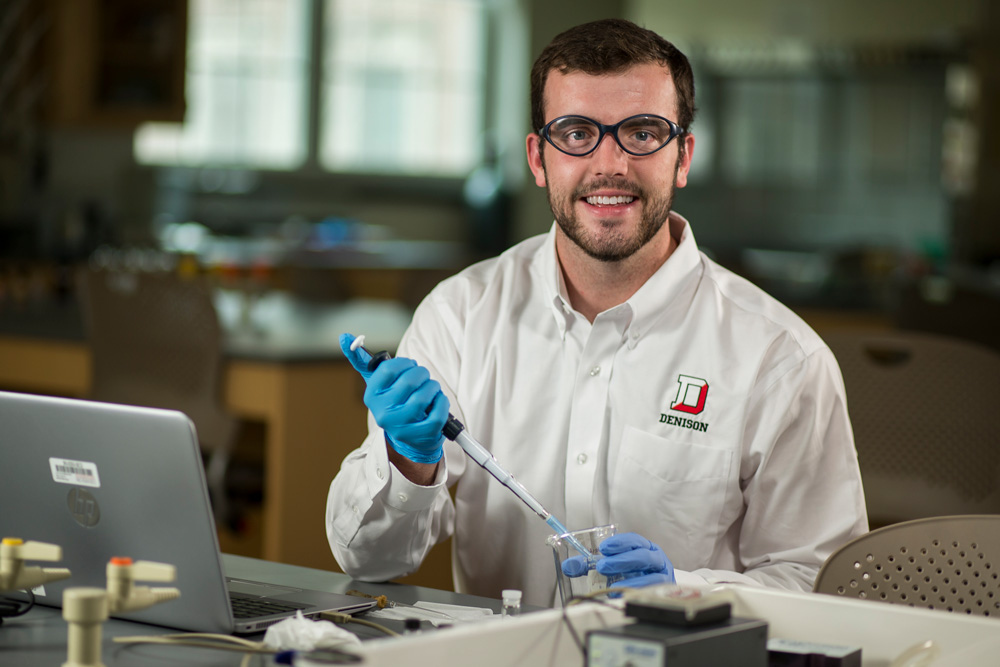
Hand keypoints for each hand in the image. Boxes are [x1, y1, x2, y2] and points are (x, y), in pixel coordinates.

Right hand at [340, 333, 449, 463]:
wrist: (409, 437)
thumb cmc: (394, 402)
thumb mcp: (378, 384)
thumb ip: (362, 360)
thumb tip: (345, 337)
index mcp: (371, 397)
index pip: (388, 369)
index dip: (404, 363)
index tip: (410, 365)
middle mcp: (383, 413)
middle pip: (409, 381)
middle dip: (422, 373)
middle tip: (423, 376)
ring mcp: (402, 426)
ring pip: (424, 396)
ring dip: (433, 387)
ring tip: (431, 388)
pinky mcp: (421, 435)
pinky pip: (438, 413)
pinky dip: (442, 402)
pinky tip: (438, 401)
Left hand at [561, 532, 674, 588]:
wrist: (655, 587)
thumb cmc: (631, 572)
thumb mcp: (610, 565)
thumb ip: (589, 565)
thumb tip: (567, 566)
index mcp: (644, 547)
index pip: (634, 540)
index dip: (620, 543)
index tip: (604, 548)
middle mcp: (656, 559)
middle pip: (643, 556)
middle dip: (622, 560)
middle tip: (602, 566)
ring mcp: (662, 575)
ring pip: (652, 575)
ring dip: (631, 579)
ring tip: (613, 585)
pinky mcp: (663, 592)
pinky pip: (654, 592)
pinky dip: (638, 593)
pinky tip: (624, 595)